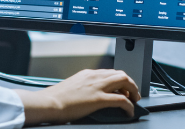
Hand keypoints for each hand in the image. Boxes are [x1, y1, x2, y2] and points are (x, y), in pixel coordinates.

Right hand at [14, 69, 140, 125]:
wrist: (49, 103)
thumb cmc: (56, 98)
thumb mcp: (72, 87)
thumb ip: (83, 87)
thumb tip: (89, 95)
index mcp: (88, 74)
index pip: (110, 72)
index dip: (120, 81)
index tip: (123, 89)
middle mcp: (95, 77)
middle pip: (121, 74)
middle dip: (131, 84)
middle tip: (133, 95)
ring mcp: (98, 87)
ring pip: (125, 82)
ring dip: (133, 91)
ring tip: (134, 101)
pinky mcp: (99, 99)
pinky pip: (121, 100)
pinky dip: (129, 106)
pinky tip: (129, 112)